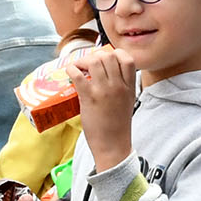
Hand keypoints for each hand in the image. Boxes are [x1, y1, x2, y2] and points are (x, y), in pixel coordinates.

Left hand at [71, 47, 137, 170]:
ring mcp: (104, 91)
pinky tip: (71, 73)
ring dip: (83, 61)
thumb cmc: (118, 127)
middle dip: (96, 56)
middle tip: (88, 65)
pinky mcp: (89, 97)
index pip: (127, 59)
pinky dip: (72, 69)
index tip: (106, 59)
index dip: (115, 54)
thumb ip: (121, 86)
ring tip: (79, 69)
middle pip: (108, 56)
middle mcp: (118, 86)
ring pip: (94, 61)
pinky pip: (78, 74)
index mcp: (129, 87)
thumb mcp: (127, 102)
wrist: (113, 146)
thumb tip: (106, 74)